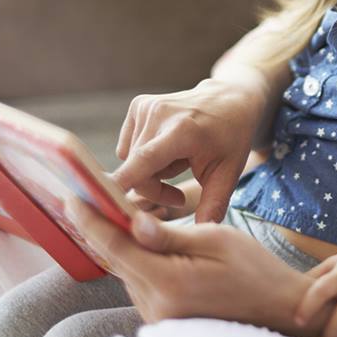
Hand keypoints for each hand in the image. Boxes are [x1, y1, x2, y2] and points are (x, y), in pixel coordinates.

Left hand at [66, 197, 320, 331]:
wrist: (277, 308)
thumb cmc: (254, 268)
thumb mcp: (216, 238)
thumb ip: (169, 234)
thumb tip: (132, 222)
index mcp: (169, 281)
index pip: (117, 247)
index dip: (91, 221)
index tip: (72, 197)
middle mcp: (157, 306)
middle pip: (118, 260)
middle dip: (105, 229)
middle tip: (94, 197)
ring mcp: (159, 317)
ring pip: (127, 273)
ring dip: (124, 246)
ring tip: (122, 216)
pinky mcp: (164, 320)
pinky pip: (141, 286)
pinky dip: (139, 263)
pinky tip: (146, 245)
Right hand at [113, 78, 265, 222]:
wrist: (230, 101)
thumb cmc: (231, 138)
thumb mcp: (228, 174)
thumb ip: (213, 205)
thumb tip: (201, 235)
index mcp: (182, 131)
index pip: (141, 162)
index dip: (120, 186)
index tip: (105, 207)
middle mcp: (159, 114)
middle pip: (136, 171)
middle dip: (154, 190)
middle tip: (178, 194)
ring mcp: (146, 107)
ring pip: (130, 161)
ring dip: (149, 173)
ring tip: (178, 165)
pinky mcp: (138, 105)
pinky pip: (127, 147)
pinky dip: (144, 156)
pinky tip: (167, 150)